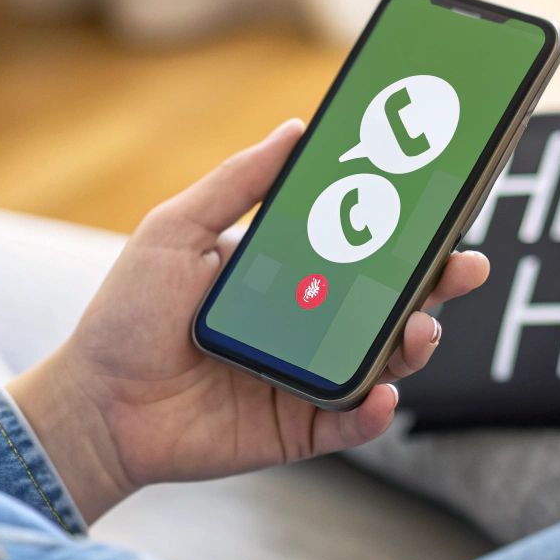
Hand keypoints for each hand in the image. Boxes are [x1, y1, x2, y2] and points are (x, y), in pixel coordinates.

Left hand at [9, 120, 490, 521]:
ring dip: (415, 344)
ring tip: (421, 330)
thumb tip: (297, 129)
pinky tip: (382, 393)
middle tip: (466, 267)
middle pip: (391, 303)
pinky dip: (373, 411)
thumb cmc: (127, 314)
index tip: (444, 205)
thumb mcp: (176, 231)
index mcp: (288, 276)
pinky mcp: (297, 430)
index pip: (362, 248)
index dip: (407, 232)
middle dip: (437, 285)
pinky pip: (350, 421)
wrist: (93, 403)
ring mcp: (308, 379)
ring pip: (383, 361)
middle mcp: (309, 326)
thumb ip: (239, 183)